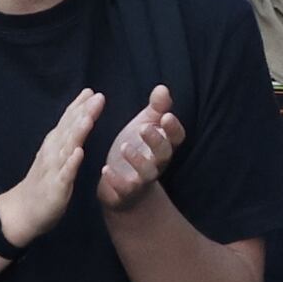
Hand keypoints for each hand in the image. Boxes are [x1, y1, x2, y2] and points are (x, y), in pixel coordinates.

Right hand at [0, 87, 103, 245]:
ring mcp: (53, 170)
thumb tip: (79, 121)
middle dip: (82, 112)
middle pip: (69, 129)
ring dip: (77, 132)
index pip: (67, 122)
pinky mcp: (55, 187)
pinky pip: (64, 174)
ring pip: (66, 148)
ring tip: (88, 117)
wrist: (22, 212)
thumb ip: (65, 140)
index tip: (91, 91)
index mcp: (54, 146)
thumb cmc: (42, 184)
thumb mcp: (55, 158)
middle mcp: (52, 153)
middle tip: (97, 96)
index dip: (78, 106)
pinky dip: (71, 163)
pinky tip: (78, 153)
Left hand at [95, 85, 183, 210]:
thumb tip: (163, 88)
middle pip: (164, 154)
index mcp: (163, 145)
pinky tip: (105, 169)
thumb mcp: (145, 125)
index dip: (173, 128)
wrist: (123, 189)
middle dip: (156, 141)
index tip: (166, 116)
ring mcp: (143, 180)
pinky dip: (116, 181)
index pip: (177, 138)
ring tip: (124, 147)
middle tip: (144, 128)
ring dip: (137, 160)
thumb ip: (156, 108)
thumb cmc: (137, 150)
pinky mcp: (126, 193)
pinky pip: (125, 190)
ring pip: (147, 174)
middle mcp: (156, 164)